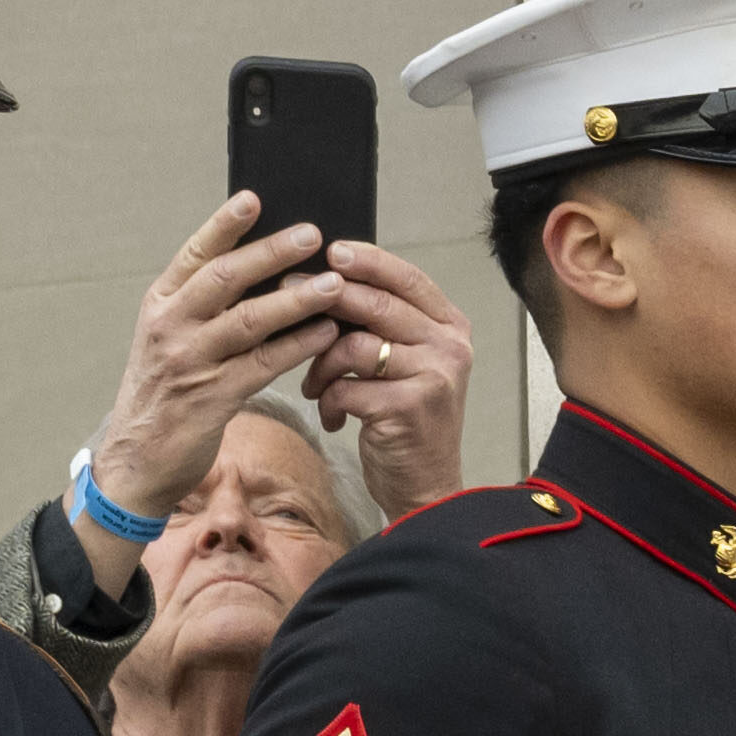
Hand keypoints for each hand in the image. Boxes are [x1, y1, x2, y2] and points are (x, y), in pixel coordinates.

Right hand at [90, 194, 347, 521]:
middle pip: (224, 279)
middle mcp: (170, 326)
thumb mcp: (174, 339)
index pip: (195, 255)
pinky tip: (327, 334)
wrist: (138, 458)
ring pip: (247, 320)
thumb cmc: (167, 392)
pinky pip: (263, 365)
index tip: (254, 198)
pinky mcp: (212, 397)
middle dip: (271, 253)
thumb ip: (207, 306)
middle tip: (313, 233)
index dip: (224, 225)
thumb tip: (263, 269)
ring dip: (294, 299)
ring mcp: (189, 361)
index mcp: (160, 304)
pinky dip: (297, 346)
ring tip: (334, 283)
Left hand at [299, 238, 477, 516]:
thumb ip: (382, 325)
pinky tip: (334, 415)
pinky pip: (346, 386)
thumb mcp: (404, 363)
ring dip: (322, 364)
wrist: (426, 486)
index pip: (408, 278)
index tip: (330, 249)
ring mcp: (434, 376)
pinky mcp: (409, 407)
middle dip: (325, 298)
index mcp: (450, 327)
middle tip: (286, 294)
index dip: (367, 260)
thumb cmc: (406, 421)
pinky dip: (330, 400)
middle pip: (377, 305)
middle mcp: (449, 347)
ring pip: (354, 345)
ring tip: (316, 385)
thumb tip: (325, 280)